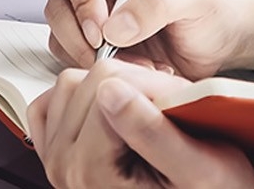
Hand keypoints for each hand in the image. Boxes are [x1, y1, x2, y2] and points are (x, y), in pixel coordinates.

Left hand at [26, 60, 253, 188]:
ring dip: (109, 86)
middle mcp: (63, 166)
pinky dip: (83, 95)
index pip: (106, 86)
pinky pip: (55, 98)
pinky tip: (115, 111)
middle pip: (85, 82)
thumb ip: (154, 133)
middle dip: (133, 83)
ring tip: (146, 110)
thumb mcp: (201, 169)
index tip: (180, 99)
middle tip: (169, 106)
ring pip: (69, 83)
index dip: (152, 83)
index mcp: (91, 171)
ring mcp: (54, 156)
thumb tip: (109, 90)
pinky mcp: (53, 147)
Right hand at [44, 0, 253, 78]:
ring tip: (136, 64)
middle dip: (79, 34)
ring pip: (59, 29)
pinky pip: (70, 53)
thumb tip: (115, 27)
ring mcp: (90, 6)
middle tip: (107, 55)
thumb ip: (156, 4)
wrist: (226, 38)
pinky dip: (94, 68)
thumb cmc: (215, 6)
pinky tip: (132, 69)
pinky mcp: (90, 36)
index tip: (102, 29)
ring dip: (89, 55)